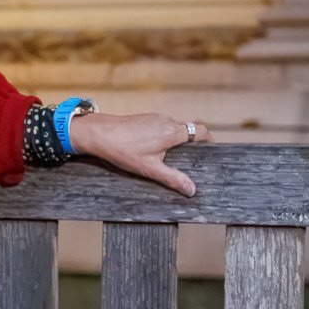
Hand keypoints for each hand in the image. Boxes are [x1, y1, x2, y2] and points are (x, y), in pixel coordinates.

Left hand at [66, 110, 212, 196]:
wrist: (99, 134)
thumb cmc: (123, 150)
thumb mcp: (150, 169)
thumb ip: (173, 178)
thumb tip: (192, 190)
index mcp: (173, 132)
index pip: (200, 131)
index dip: (208, 140)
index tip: (210, 151)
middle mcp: (167, 121)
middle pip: (188, 130)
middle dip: (191, 144)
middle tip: (189, 161)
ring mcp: (155, 118)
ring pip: (173, 129)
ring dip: (175, 141)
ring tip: (169, 159)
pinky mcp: (144, 118)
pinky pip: (160, 127)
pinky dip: (162, 137)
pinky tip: (152, 150)